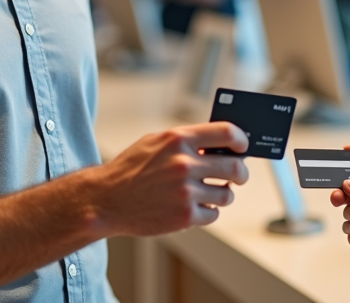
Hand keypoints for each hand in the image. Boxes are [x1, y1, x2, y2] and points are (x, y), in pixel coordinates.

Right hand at [92, 122, 249, 235]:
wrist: (106, 200)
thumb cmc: (130, 169)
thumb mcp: (155, 142)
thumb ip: (186, 140)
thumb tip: (217, 142)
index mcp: (178, 139)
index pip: (227, 133)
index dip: (241, 140)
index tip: (243, 146)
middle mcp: (184, 164)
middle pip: (235, 168)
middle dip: (240, 173)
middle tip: (237, 176)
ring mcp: (185, 192)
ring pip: (226, 194)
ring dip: (222, 194)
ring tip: (211, 192)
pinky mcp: (184, 216)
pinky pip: (213, 214)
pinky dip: (207, 212)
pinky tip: (194, 206)